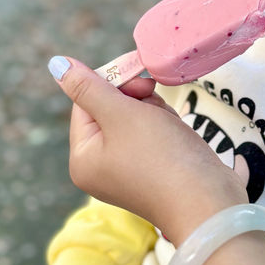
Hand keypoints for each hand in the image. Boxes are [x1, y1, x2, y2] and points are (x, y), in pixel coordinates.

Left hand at [50, 57, 247, 244]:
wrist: (208, 201)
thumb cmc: (161, 155)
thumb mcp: (120, 114)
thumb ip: (89, 87)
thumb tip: (56, 63)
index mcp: (83, 159)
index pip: (86, 102)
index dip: (113, 83)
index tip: (140, 75)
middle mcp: (100, 168)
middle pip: (111, 110)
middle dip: (136, 100)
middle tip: (154, 97)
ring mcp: (128, 172)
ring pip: (136, 119)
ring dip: (155, 112)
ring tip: (170, 126)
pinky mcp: (155, 172)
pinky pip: (153, 135)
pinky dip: (166, 127)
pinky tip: (178, 136)